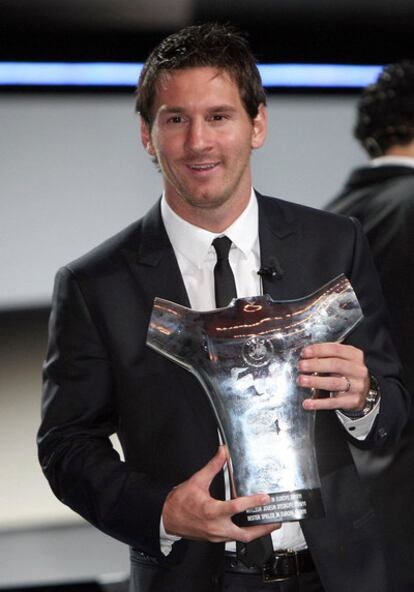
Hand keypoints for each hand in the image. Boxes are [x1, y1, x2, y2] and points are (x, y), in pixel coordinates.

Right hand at [162, 446, 280, 542]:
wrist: (167, 517)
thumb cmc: (179, 502)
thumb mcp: (197, 481)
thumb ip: (213, 466)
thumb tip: (223, 452)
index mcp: (212, 511)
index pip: (237, 508)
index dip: (253, 502)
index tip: (265, 498)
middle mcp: (216, 527)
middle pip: (245, 534)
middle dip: (262, 529)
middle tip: (275, 521)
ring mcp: (215, 535)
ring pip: (240, 539)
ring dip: (255, 532)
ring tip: (267, 524)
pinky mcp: (214, 539)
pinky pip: (233, 538)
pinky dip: (243, 532)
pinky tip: (248, 525)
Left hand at [298, 342, 369, 411]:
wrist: (363, 392)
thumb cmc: (346, 372)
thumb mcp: (342, 359)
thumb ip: (327, 356)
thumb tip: (305, 356)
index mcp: (354, 355)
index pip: (336, 349)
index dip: (319, 350)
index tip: (304, 352)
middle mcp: (358, 370)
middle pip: (335, 365)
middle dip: (315, 365)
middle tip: (301, 366)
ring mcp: (357, 386)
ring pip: (334, 383)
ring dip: (315, 382)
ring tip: (301, 380)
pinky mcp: (353, 401)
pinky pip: (333, 403)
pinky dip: (319, 403)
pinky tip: (307, 403)